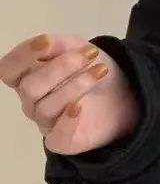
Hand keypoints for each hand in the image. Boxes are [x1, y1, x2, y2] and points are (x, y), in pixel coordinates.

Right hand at [1, 32, 139, 155]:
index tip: (46, 41)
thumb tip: (43, 43)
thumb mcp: (75, 47)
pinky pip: (56, 139)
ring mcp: (46, 122)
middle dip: (59, 68)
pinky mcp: (64, 141)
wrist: (124, 91)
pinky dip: (66, 123)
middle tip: (89, 55)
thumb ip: (56, 44)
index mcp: (26, 76)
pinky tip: (79, 107)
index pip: (8, 70)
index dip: (22, 55)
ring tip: (100, 71)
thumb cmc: (90, 67)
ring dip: (75, 87)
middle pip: (30, 88)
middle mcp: (31, 101)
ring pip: (46, 108)